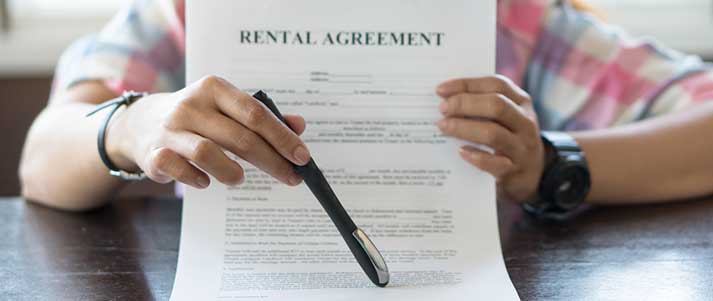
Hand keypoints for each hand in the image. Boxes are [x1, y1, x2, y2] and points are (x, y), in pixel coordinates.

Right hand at [107, 76, 310, 188]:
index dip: (282, 137)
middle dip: (271, 161)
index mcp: (214, 89)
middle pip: (240, 137)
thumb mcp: (228, 109)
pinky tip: (206, 181)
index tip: (302, 157)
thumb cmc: (199, 118)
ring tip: (240, 179)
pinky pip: (180, 169)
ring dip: (232, 172)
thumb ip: (264, 117)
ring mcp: (170, 129)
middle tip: (291, 178)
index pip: (256, 113)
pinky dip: (197, 179)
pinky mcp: (154, 153)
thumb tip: (300, 125)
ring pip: (208, 153)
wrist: (141, 123)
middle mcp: (191, 105)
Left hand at [436, 75, 544, 202]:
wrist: (531, 175)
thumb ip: (482, 105)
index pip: (496, 85)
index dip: (467, 84)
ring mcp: (522, 148)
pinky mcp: (515, 171)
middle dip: (465, 104)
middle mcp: (526, 123)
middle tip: (442, 109)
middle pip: (496, 105)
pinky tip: (460, 151)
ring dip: (464, 128)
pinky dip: (476, 156)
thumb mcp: (504, 118)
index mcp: (522, 102)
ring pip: (493, 133)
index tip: (441, 89)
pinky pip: (495, 163)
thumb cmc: (507, 139)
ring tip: (443, 126)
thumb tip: (446, 98)